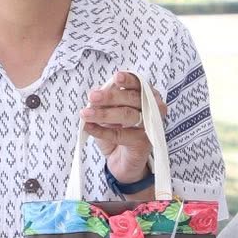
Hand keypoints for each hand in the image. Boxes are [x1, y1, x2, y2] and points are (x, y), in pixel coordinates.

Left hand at [82, 70, 162, 186]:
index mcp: (146, 96)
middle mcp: (152, 108)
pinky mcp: (144, 143)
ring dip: (104, 114)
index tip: (116, 77)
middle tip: (92, 97)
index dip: (129, 80)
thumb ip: (105, 101)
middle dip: (111, 97)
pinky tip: (89, 128)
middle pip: (133, 98)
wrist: (122, 160)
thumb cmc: (118, 130)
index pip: (139, 84)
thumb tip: (95, 93)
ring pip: (128, 115)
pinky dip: (102, 131)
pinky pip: (121, 135)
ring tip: (85, 114)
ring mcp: (150, 126)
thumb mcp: (109, 112)